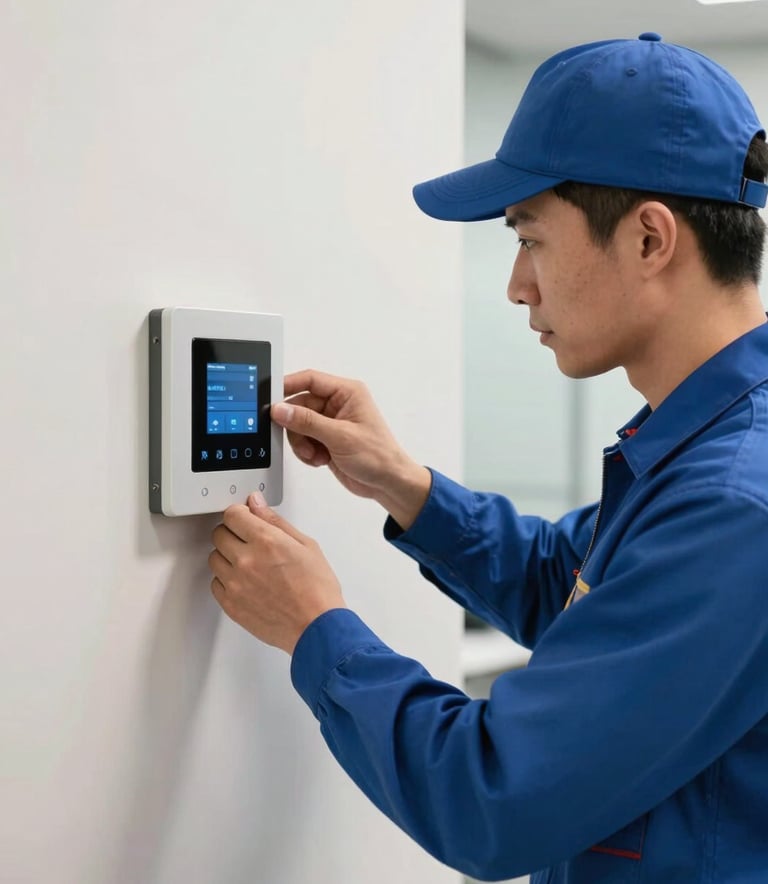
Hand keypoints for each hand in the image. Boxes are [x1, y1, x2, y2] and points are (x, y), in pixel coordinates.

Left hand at [208, 493, 344, 653]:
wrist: (316, 628)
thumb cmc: (317, 589)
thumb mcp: (305, 545)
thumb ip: (275, 521)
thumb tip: (256, 503)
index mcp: (266, 540)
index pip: (232, 514)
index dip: (239, 514)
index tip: (245, 519)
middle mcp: (246, 560)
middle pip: (218, 534)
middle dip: (232, 533)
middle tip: (249, 542)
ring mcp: (235, 583)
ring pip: (214, 557)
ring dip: (227, 556)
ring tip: (249, 565)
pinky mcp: (231, 604)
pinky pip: (215, 583)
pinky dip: (226, 580)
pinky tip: (245, 582)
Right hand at [272, 369, 431, 528]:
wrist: (388, 483)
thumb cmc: (379, 456)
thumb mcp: (340, 437)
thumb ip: (307, 422)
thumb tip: (281, 409)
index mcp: (347, 393)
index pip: (310, 380)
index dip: (288, 386)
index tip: (271, 398)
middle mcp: (338, 404)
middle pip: (299, 405)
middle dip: (296, 426)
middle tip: (301, 440)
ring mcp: (330, 423)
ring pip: (297, 424)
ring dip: (301, 442)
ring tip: (314, 454)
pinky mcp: (325, 439)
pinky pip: (302, 439)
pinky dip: (305, 451)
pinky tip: (320, 459)